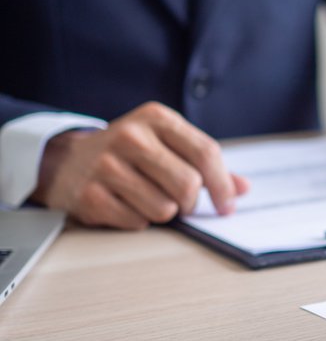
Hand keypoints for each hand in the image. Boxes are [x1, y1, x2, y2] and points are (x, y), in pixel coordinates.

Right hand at [30, 102, 249, 229]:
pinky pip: (137, 222)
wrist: (66, 160)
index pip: (206, 153)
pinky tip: (126, 204)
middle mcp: (131, 137)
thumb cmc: (130, 154)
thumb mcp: (167, 145)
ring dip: (164, 212)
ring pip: (164, 208)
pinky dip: (139, 220)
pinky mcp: (90, 194)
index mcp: (156, 118)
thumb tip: (243, 188)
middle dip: (192, 202)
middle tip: (184, 204)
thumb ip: (205, 165)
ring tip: (148, 198)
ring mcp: (107, 165)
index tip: (228, 205)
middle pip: (188, 184)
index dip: (223, 184)